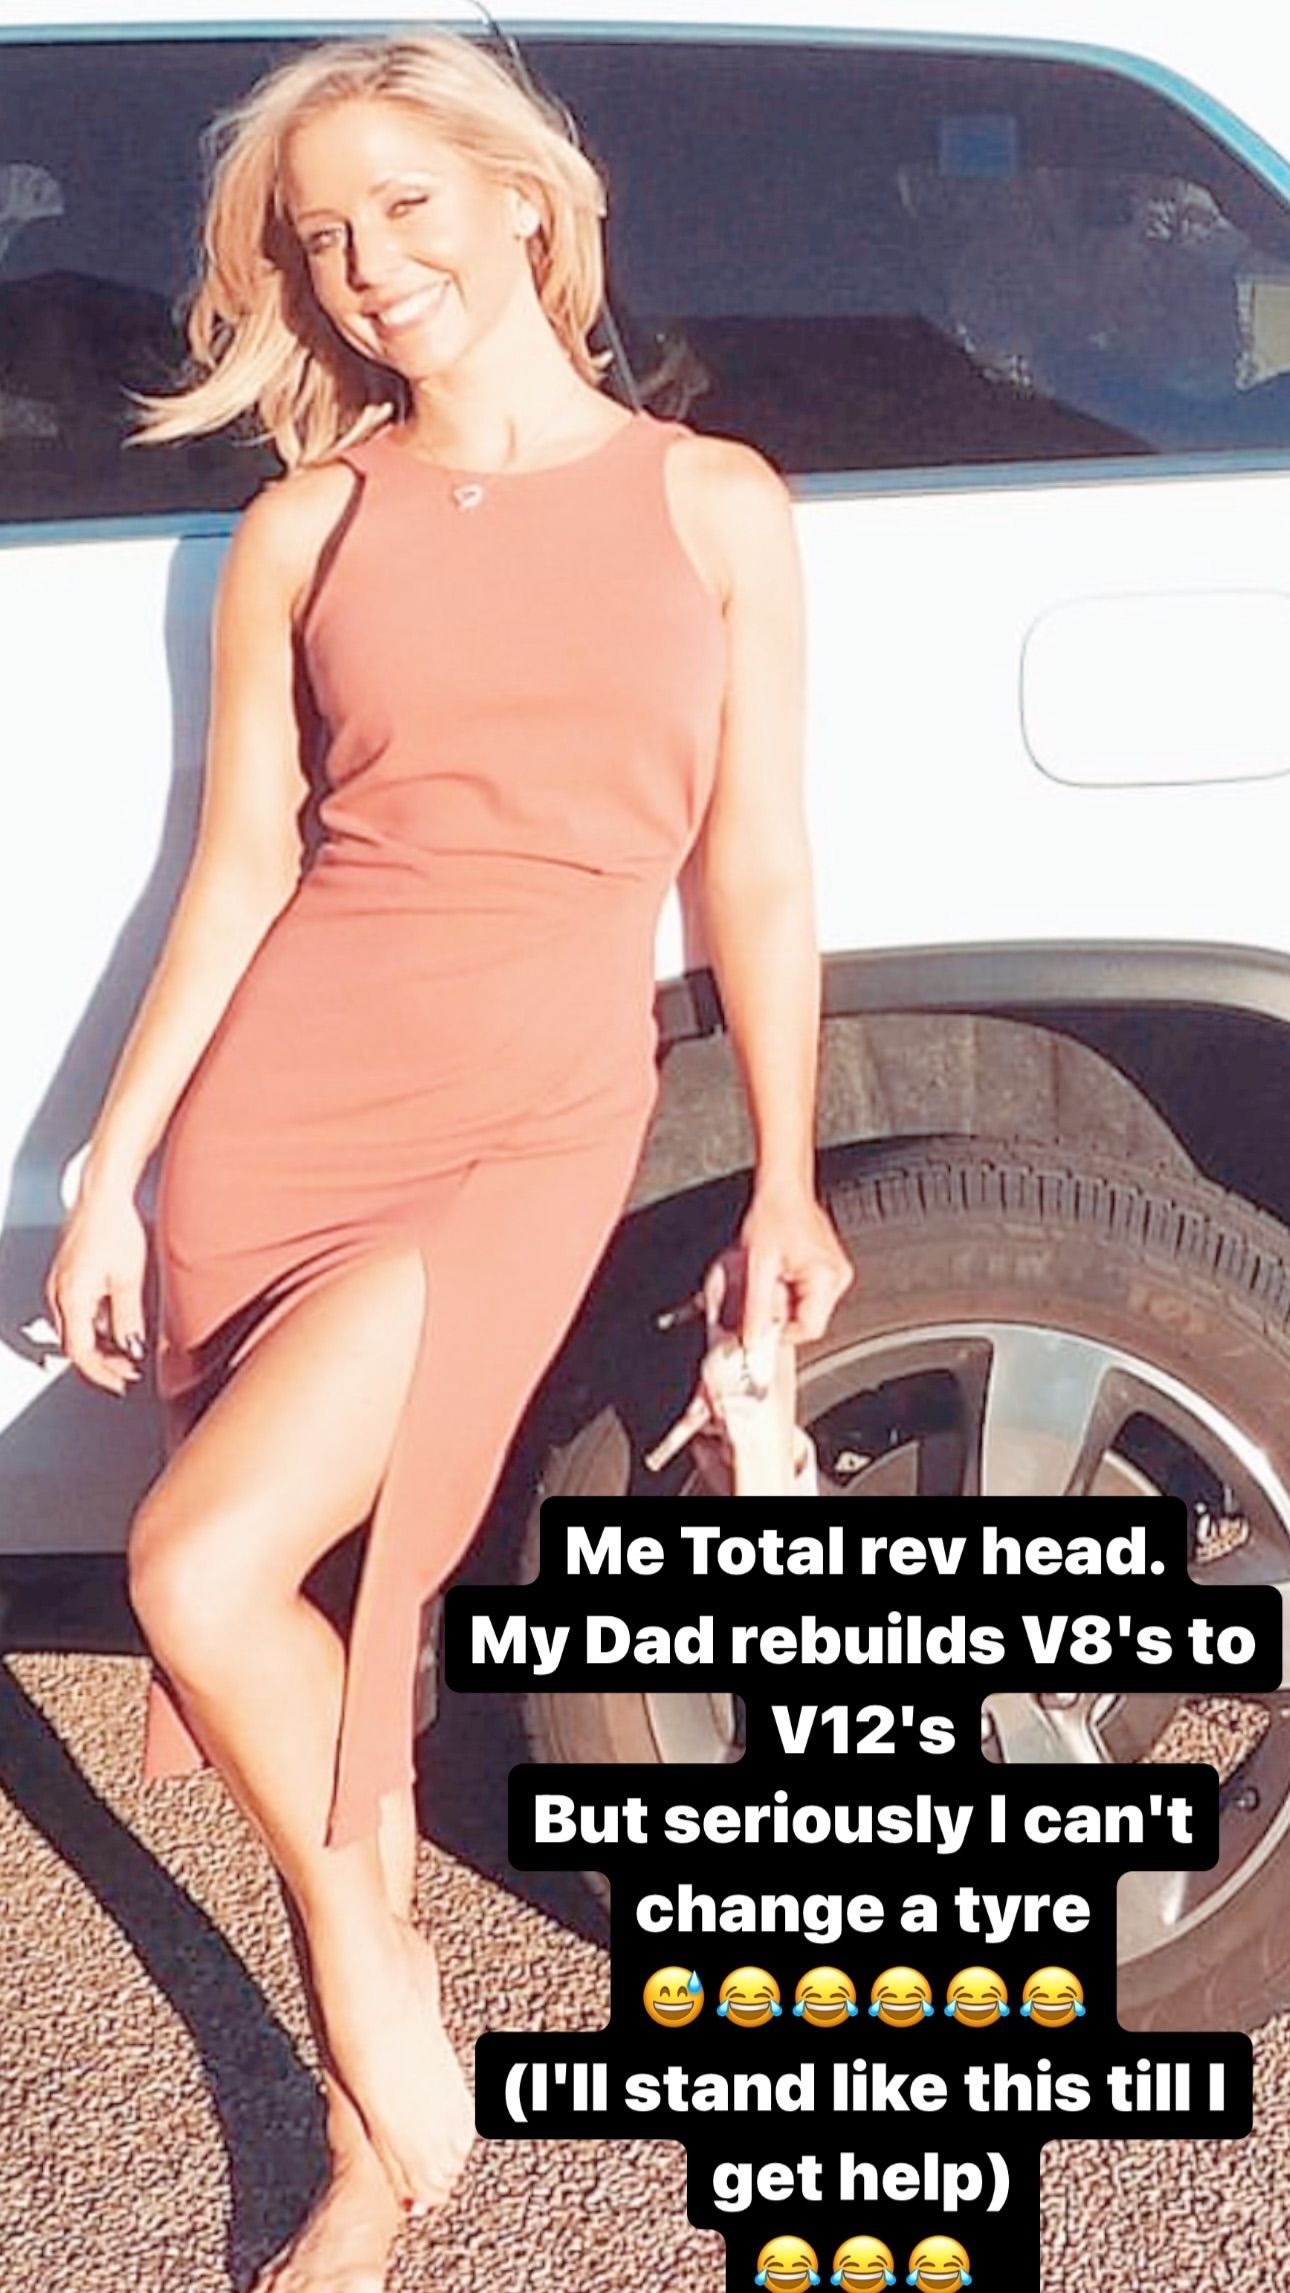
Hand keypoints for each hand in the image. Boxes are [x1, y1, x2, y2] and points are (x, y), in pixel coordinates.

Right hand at [45, 1182, 148, 1395]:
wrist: (103, 1194)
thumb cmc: (114, 1228)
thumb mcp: (128, 1280)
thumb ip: (127, 1319)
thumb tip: (131, 1347)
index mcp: (71, 1299)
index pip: (81, 1353)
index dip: (102, 1373)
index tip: (121, 1382)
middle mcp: (58, 1294)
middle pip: (74, 1344)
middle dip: (102, 1362)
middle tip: (129, 1369)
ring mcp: (59, 1284)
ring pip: (74, 1328)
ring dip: (98, 1344)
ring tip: (126, 1349)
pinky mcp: (66, 1275)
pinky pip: (74, 1311)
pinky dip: (93, 1325)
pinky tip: (115, 1322)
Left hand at [736, 1180, 853, 1350]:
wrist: (783, 1189)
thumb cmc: (773, 1215)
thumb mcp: (757, 1266)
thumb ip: (755, 1308)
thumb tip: (751, 1339)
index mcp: (827, 1277)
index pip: (809, 1330)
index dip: (780, 1333)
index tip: (759, 1327)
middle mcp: (838, 1278)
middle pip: (809, 1321)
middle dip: (781, 1314)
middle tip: (762, 1292)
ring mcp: (835, 1275)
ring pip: (807, 1310)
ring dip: (784, 1303)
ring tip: (770, 1276)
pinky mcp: (828, 1271)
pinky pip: (808, 1297)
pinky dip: (789, 1293)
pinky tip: (778, 1273)